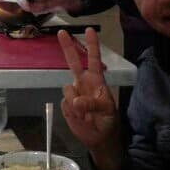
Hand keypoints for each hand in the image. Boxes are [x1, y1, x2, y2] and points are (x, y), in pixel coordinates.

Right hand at [58, 28, 122, 169]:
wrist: (99, 139)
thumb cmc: (108, 120)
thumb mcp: (107, 112)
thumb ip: (93, 104)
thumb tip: (76, 101)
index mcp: (96, 81)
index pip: (93, 59)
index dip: (92, 45)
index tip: (89, 30)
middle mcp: (83, 83)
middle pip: (73, 62)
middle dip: (68, 47)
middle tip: (61, 32)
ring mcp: (73, 94)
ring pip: (67, 90)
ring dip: (76, 103)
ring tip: (87, 115)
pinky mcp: (66, 105)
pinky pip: (64, 104)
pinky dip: (71, 112)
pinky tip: (79, 118)